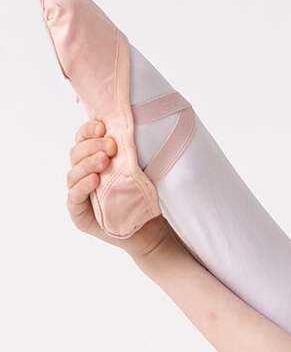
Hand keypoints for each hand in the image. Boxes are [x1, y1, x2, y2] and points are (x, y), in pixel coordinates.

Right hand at [66, 119, 171, 260]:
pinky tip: (95, 180)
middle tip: (110, 145)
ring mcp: (79, 196)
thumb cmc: (146, 198)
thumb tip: (127, 119)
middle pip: (76, 154)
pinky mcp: (80, 216)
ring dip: (88, 164)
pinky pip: (74, 199)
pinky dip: (82, 187)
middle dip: (91, 146)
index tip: (103, 126)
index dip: (88, 131)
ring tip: (104, 160)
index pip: (82, 139)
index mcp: (93, 160)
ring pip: (73, 173)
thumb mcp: (139, 168)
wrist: (155, 232)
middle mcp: (83, 176)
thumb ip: (128, 148)